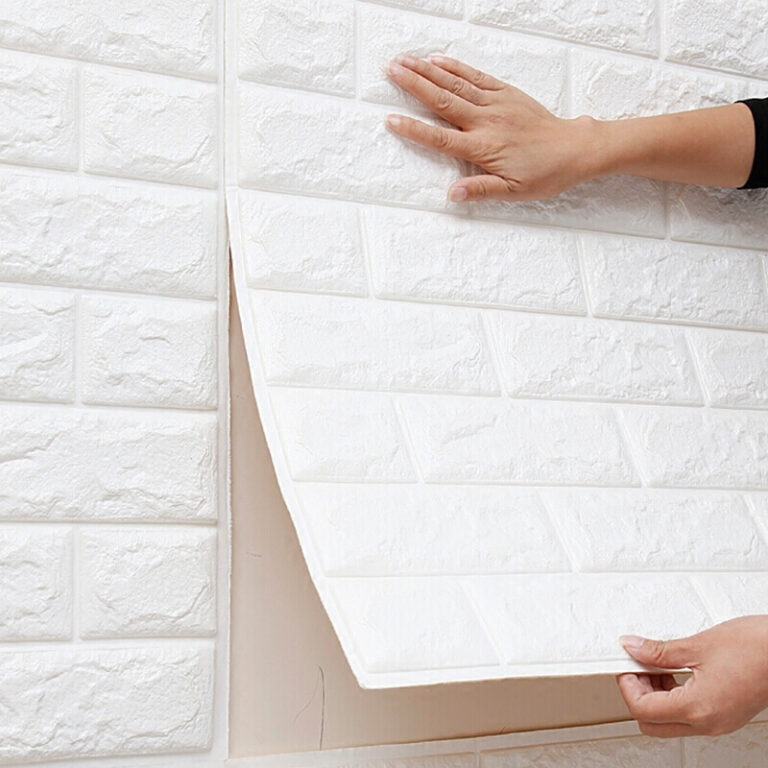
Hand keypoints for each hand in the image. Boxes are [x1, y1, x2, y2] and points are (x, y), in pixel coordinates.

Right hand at [384, 54, 599, 202]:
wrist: (574, 148)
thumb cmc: (545, 173)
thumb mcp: (513, 192)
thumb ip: (481, 191)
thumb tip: (453, 194)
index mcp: (484, 147)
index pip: (441, 138)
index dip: (414, 129)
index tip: (391, 120)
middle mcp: (486, 121)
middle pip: (442, 101)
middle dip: (414, 84)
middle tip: (390, 70)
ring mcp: (496, 104)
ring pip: (455, 83)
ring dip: (427, 70)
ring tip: (404, 60)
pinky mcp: (506, 93)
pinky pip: (476, 76)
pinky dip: (455, 67)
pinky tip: (437, 60)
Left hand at [617, 615, 767, 736]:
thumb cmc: (756, 648)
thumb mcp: (697, 645)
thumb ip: (659, 651)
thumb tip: (632, 648)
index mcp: (697, 708)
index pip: (643, 710)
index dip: (627, 685)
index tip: (626, 664)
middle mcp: (708, 723)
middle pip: (653, 724)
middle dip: (638, 695)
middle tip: (636, 666)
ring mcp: (718, 722)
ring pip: (670, 722)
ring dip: (656, 696)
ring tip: (656, 664)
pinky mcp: (725, 716)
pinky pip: (689, 716)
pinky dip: (675, 696)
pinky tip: (675, 670)